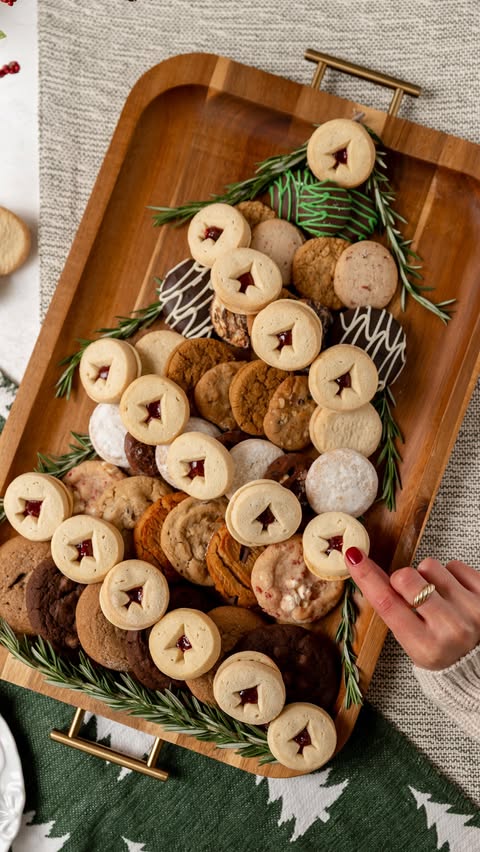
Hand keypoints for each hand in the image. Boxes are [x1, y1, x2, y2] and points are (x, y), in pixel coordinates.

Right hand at [344, 548, 479, 669]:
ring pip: (430, 565)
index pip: (387, 603)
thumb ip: (391, 607)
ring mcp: (472, 611)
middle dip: (403, 580)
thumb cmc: (441, 649)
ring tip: (440, 598)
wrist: (478, 663)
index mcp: (425, 647)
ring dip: (429, 577)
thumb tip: (359, 563)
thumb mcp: (412, 640)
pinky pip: (454, 564)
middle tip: (414, 596)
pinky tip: (456, 594)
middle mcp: (450, 630)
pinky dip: (451, 575)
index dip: (367, 576)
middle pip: (406, 577)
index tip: (353, 556)